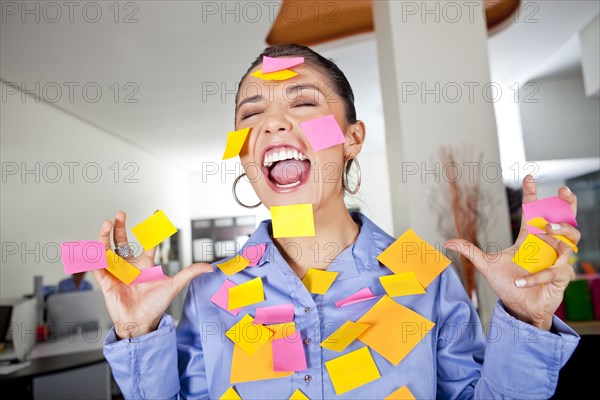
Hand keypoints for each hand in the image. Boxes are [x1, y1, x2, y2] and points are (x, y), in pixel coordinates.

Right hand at [91, 211, 213, 338]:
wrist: (141, 323)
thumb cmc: (156, 306)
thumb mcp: (174, 285)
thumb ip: (190, 273)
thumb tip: (210, 267)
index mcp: (145, 265)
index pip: (148, 242)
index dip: (151, 229)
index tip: (156, 213)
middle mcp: (130, 266)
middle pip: (122, 242)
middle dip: (120, 227)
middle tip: (119, 214)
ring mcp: (117, 273)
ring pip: (107, 250)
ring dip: (105, 236)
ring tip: (106, 223)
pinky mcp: (106, 281)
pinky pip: (97, 266)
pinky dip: (93, 256)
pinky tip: (93, 245)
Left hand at [445, 175, 579, 330]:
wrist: (519, 308)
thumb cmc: (508, 285)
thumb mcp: (486, 265)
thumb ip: (470, 251)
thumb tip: (448, 241)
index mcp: (530, 238)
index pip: (533, 212)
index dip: (532, 194)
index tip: (528, 177)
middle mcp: (546, 245)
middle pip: (565, 218)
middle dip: (567, 203)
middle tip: (562, 191)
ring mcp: (557, 260)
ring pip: (571, 238)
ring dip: (561, 230)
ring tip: (545, 228)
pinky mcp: (561, 277)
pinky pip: (555, 270)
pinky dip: (537, 276)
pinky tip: (519, 282)